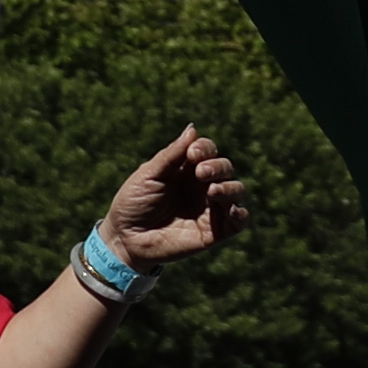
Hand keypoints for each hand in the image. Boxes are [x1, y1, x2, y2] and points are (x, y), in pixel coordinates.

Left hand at [104, 125, 252, 272]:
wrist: (126, 239)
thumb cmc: (133, 203)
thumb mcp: (149, 175)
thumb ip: (172, 155)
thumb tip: (193, 129)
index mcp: (187, 169)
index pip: (208, 150)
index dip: (205, 148)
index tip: (192, 154)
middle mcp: (202, 186)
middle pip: (225, 168)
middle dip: (218, 167)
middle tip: (200, 172)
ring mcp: (210, 208)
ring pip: (237, 190)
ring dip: (230, 187)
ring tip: (212, 191)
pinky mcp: (215, 231)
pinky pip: (240, 221)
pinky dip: (240, 213)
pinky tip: (230, 210)